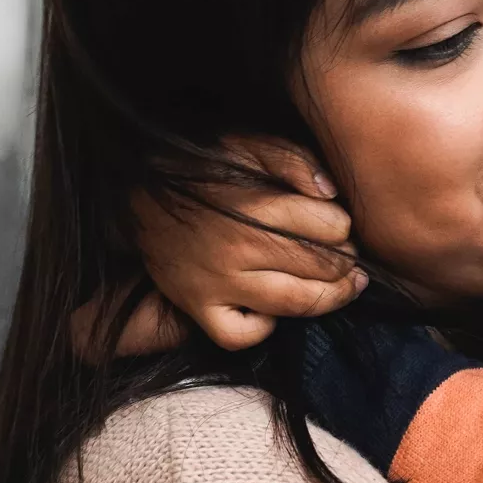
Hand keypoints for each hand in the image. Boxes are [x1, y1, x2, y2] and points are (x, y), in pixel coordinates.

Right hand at [133, 136, 365, 350]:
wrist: (135, 190)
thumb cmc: (204, 168)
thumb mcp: (247, 145)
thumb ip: (293, 160)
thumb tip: (331, 192)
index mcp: (257, 206)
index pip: (332, 228)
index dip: (345, 227)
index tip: (341, 227)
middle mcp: (238, 249)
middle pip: (322, 267)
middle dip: (346, 263)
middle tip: (347, 258)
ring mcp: (216, 284)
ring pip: (295, 304)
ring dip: (331, 298)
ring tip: (342, 288)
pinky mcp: (196, 308)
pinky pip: (241, 336)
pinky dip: (263, 328)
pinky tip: (272, 309)